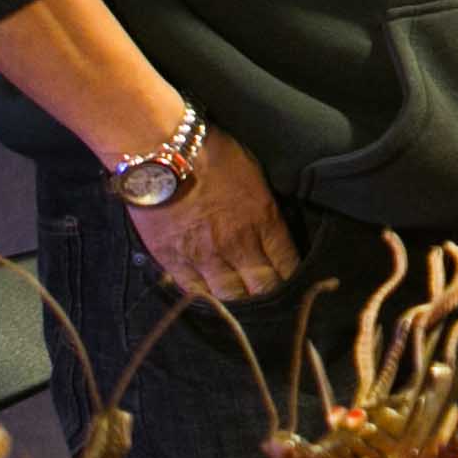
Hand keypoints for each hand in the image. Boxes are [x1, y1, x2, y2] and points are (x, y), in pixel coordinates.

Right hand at [128, 124, 300, 302]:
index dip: (294, 278)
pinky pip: (195, 293)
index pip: (287, 264)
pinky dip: (207, 301)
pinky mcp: (173, 261)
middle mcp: (238, 245)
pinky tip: (214, 303)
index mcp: (264, 219)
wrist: (161, 150)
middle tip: (273, 300)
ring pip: (230, 297)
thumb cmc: (211, 151)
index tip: (296, 284)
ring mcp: (204, 257)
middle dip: (271, 297)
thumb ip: (266, 209)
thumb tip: (274, 231)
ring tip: (244, 307)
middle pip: (262, 289)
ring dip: (240, 304)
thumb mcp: (254, 174)